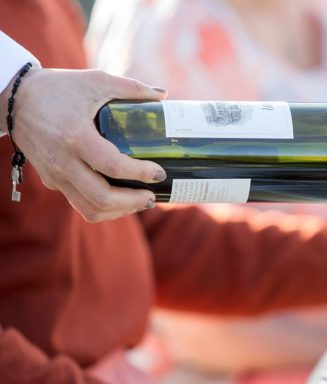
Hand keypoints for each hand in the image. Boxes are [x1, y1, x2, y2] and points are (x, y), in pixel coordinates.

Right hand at [1, 68, 167, 221]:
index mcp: (75, 137)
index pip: (113, 166)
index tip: (160, 173)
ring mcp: (55, 175)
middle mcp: (63, 161)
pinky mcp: (52, 180)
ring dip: (119, 211)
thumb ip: (131, 88)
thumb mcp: (95, 81)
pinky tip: (121, 201)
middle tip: (153, 196)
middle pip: (101, 197)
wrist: (14, 99)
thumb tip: (162, 95)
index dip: (140, 173)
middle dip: (133, 202)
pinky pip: (79, 203)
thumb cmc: (58, 88)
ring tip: (140, 202)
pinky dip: (103, 208)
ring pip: (89, 209)